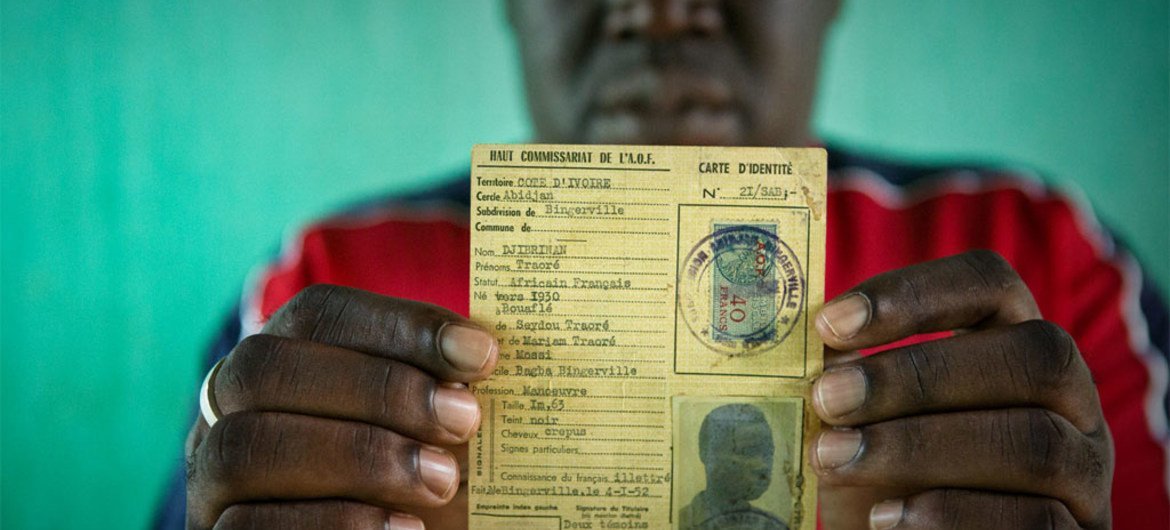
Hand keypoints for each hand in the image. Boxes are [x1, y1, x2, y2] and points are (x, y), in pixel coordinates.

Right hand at [184, 285, 498, 528]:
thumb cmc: (420, 485)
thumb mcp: (434, 431)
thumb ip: (444, 390)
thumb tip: (483, 349)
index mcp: (282, 358)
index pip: (319, 314)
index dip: (399, 325)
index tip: (480, 352)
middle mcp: (228, 410)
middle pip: (266, 368)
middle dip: (377, 389)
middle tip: (464, 420)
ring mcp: (209, 478)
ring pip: (246, 447)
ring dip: (356, 456)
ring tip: (441, 481)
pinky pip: (246, 528)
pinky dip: (333, 523)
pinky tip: (404, 529)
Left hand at [811, 250, 1113, 528]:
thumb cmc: (887, 480)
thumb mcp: (864, 423)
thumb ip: (851, 384)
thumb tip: (807, 351)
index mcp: (1016, 347)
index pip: (990, 285)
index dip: (914, 292)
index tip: (830, 322)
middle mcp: (1071, 399)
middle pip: (1030, 355)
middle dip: (917, 376)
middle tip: (827, 397)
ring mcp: (1086, 472)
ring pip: (1035, 443)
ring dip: (919, 447)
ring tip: (835, 458)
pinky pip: (1038, 522)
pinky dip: (953, 517)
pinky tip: (884, 519)